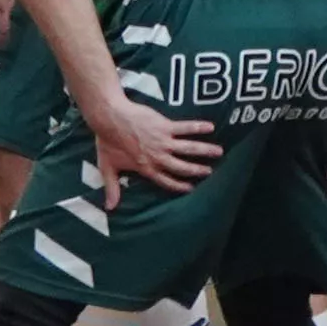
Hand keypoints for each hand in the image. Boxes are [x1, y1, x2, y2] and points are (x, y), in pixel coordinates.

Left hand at [82, 88, 218, 204]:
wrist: (108, 118)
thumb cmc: (107, 141)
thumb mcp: (108, 167)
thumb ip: (112, 188)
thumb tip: (110, 208)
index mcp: (146, 168)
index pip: (166, 181)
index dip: (179, 185)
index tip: (192, 188)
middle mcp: (158, 157)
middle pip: (182, 167)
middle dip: (197, 170)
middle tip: (210, 172)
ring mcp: (162, 142)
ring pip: (189, 148)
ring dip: (204, 150)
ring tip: (218, 152)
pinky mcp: (164, 126)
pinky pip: (185, 128)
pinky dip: (198, 127)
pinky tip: (210, 126)